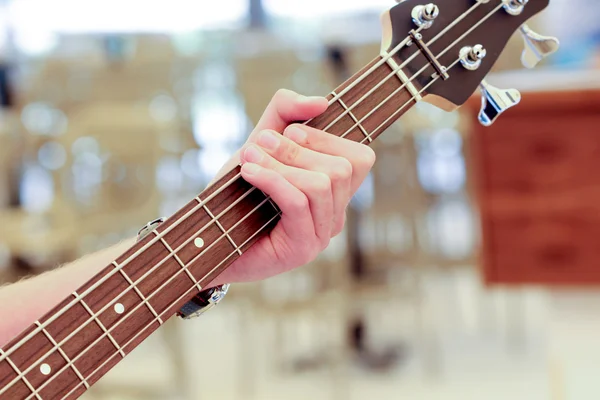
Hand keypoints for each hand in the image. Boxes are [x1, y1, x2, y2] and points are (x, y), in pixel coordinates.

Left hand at [210, 89, 375, 284]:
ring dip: (281, 163)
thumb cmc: (237, 190)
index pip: (360, 159)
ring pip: (321, 184)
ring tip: (249, 157)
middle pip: (341, 168)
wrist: (207, 236)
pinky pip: (297, 202)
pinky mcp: (302, 248)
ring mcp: (321, 235)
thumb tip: (321, 102)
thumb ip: (286, 112)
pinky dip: (272, 179)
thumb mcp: (261, 141)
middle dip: (297, 148)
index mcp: (334, 192)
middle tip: (260, 141)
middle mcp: (334, 215)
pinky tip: (248, 172)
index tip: (289, 131)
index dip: (328, 137)